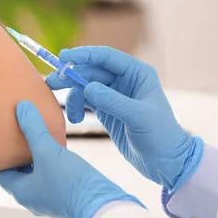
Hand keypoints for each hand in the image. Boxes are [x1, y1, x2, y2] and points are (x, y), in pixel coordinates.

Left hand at [0, 101, 141, 217]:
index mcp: (20, 191)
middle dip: (15, 154)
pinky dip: (49, 163)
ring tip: (35, 137)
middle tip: (13, 133)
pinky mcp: (65, 197)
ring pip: (35, 174)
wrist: (103, 205)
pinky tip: (57, 149)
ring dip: (34, 158)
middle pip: (16, 172)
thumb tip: (21, 106)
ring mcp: (49, 199)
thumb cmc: (71, 181)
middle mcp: (31, 198)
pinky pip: (50, 177)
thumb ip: (34, 128)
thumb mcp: (48, 150)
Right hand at [46, 46, 203, 190]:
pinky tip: (73, 119)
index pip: (106, 57)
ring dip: (72, 95)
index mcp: (137, 74)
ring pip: (85, 86)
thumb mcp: (138, 117)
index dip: (84, 55)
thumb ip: (113, 101)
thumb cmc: (161, 136)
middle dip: (71, 75)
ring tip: (66, 112)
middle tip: (52, 82)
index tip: (62, 57)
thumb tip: (87, 87)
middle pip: (91, 71)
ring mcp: (114, 96)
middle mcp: (125, 81)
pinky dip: (76, 107)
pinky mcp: (107, 110)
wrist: (166, 162)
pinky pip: (85, 101)